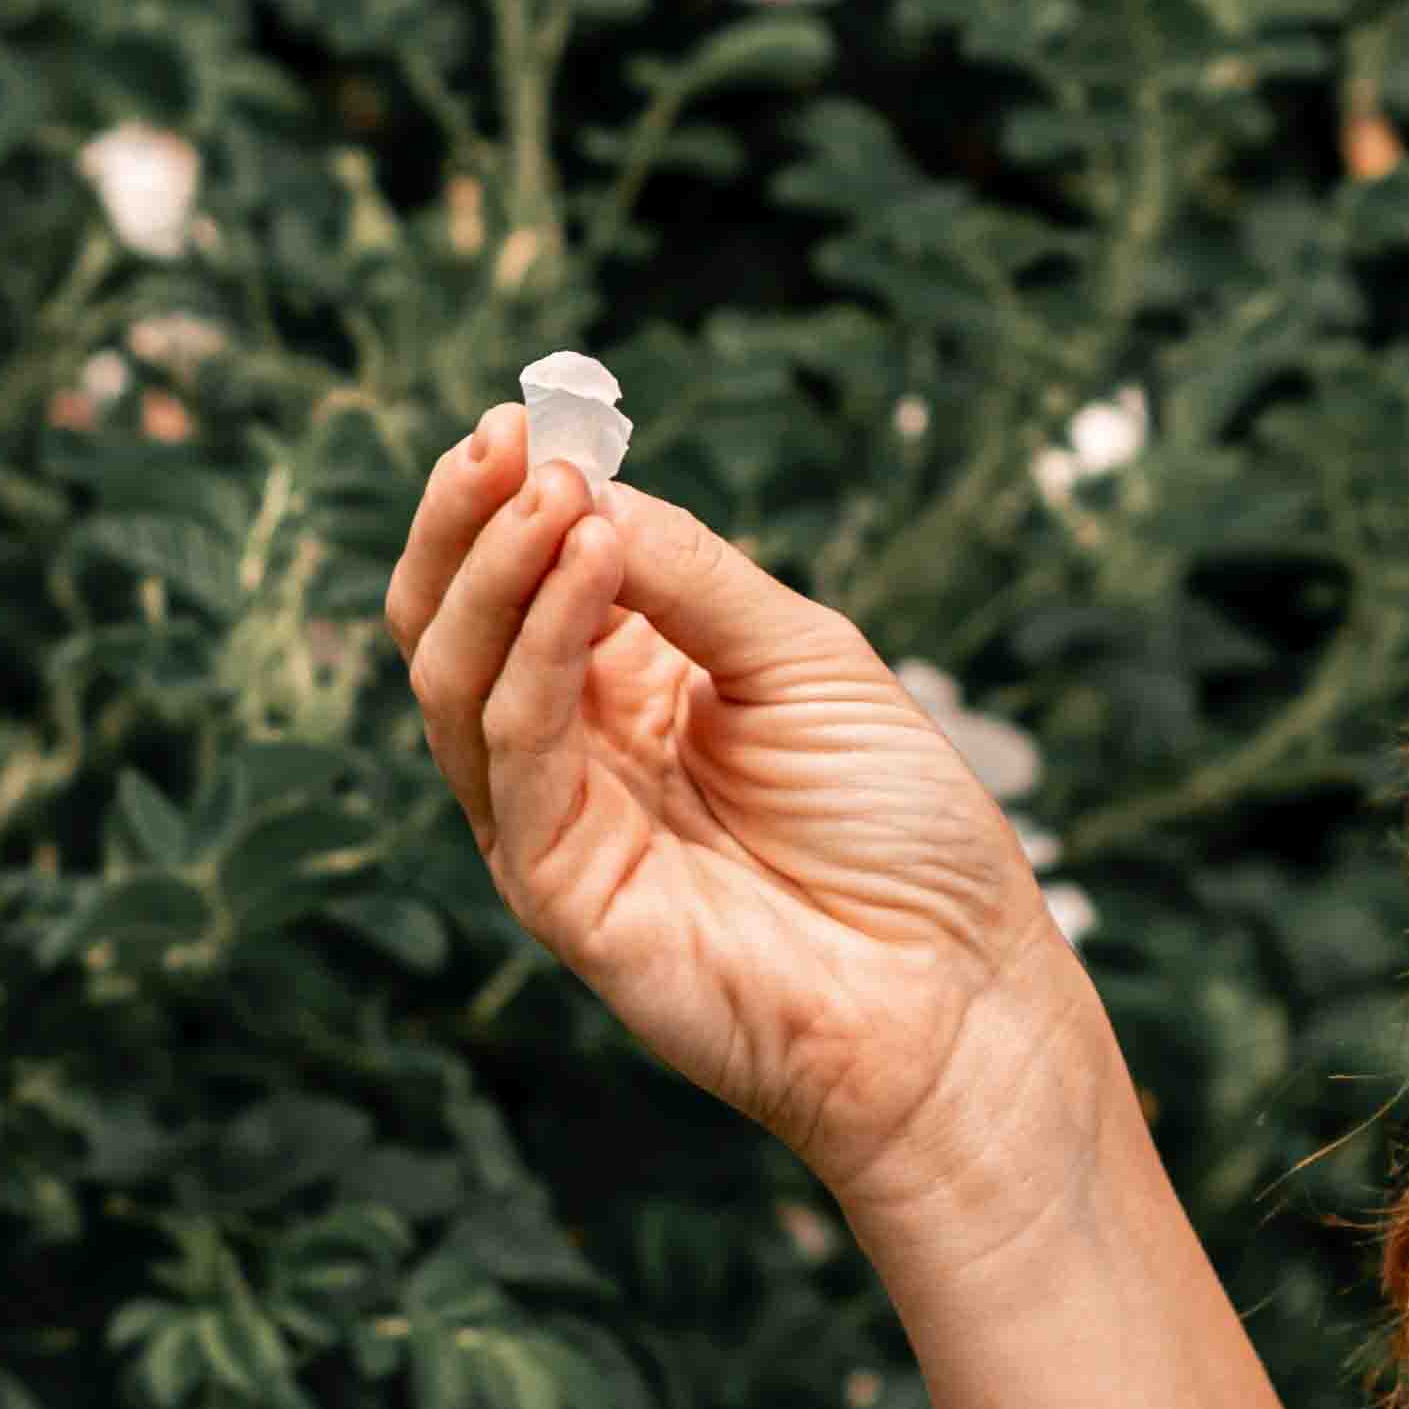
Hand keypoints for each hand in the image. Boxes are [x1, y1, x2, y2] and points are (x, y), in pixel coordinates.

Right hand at [381, 416, 1109, 1257]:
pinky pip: (517, 754)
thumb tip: (581, 484)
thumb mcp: (803, 658)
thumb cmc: (897, 828)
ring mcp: (554, 823)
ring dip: (497, 573)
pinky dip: (539, 649)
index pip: (520, 577)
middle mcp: (571, 751)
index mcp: (625, 687)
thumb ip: (691, 577)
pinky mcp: (558, 891)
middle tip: (500, 442)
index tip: (523, 417)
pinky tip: (587, 563)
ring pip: (457, 683)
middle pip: (454, 625)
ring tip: (552, 491)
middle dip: (464, 525)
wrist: (955, 991)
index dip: (510, 496)